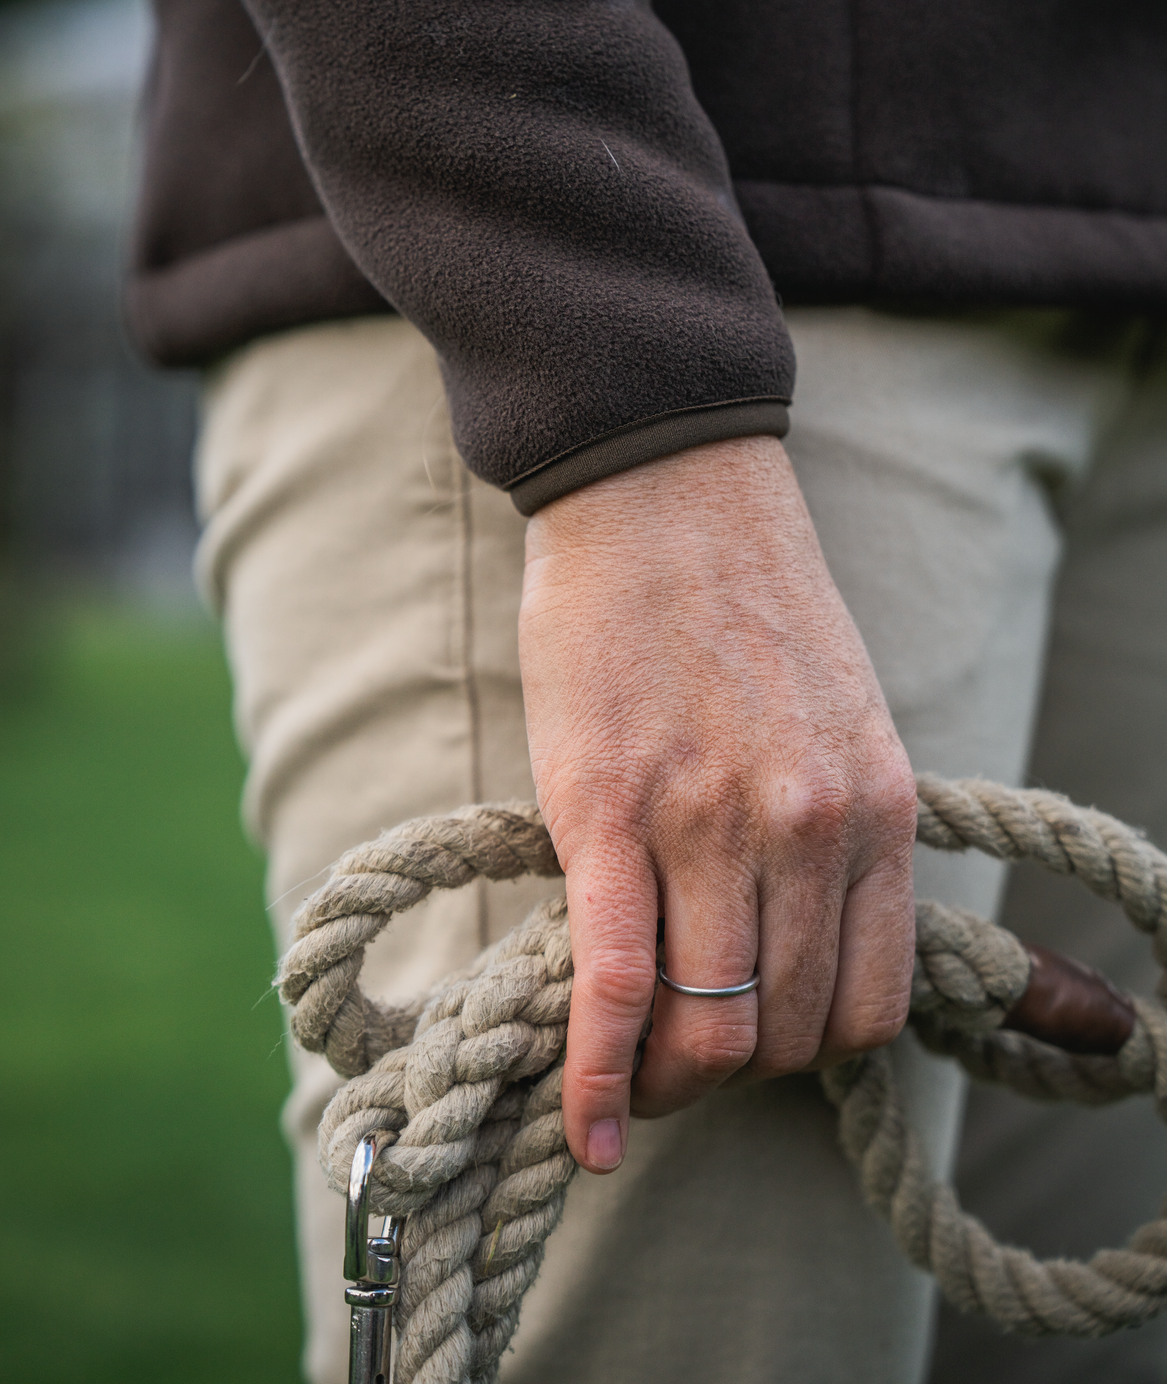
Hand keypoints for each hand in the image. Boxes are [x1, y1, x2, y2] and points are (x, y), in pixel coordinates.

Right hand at [519, 435, 916, 1172]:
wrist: (658, 488)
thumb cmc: (739, 598)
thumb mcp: (837, 716)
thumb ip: (830, 830)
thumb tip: (785, 943)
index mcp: (876, 806)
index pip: (869, 1006)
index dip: (807, 1052)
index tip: (755, 1042)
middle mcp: (808, 828)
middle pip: (785, 1033)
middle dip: (730, 1072)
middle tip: (678, 1059)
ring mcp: (709, 822)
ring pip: (710, 1031)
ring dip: (669, 1087)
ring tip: (631, 1080)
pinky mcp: (605, 811)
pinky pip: (617, 985)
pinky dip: (599, 1076)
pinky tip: (581, 1127)